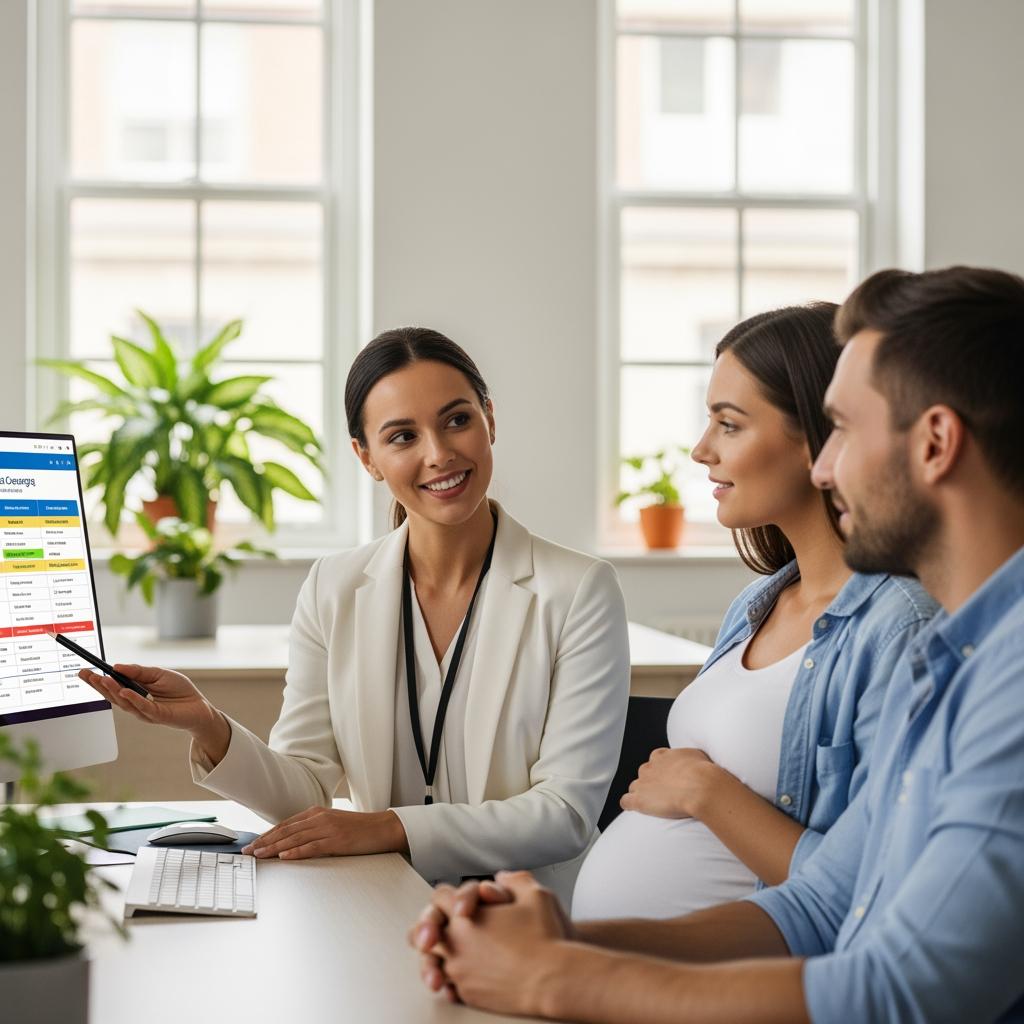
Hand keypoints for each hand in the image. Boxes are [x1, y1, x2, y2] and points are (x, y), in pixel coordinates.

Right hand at [78, 663, 212, 732]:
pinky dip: (133, 699)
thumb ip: (139, 671)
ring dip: (113, 690)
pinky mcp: (156, 716)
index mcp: (135, 691)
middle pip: (113, 695)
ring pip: (124, 702)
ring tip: (103, 679)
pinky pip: (142, 706)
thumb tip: (117, 666)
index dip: (97, 680)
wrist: (199, 706)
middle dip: (98, 685)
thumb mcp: (159, 674)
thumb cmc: (179, 690)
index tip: (84, 671)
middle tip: (86, 675)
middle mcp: (135, 702)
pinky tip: (125, 691)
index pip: (112, 686)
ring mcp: (144, 711)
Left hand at [241, 807, 408, 859]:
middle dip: (264, 842)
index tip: (253, 844)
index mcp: (316, 812)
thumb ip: (313, 829)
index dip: (267, 834)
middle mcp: (319, 818)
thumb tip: (291, 842)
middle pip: (286, 831)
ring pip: (295, 839)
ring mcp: (328, 829)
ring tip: (259, 856)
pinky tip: (284, 857)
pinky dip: (296, 852)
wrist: (382, 828)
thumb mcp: (332, 825)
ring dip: (274, 848)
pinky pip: (312, 847)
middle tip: (248, 852)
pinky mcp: (337, 841)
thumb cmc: (358, 829)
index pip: (285, 824)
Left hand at [410, 871, 573, 1015]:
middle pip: (420, 933)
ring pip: (432, 962)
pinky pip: (449, 985)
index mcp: (463, 917)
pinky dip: (454, 978)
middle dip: (429, 928)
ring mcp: (459, 973)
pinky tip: (468, 974)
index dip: (450, 897)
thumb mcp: (535, 894)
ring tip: (456, 954)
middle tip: (440, 929)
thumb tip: (501, 877)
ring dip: (440, 955)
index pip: (438, 899)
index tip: (462, 904)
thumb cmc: (545, 936)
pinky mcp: (468, 995)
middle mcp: (454, 945)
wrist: (552, 979)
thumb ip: (514, 880)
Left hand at [619, 747, 725, 819]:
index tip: (668, 777)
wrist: (700, 786)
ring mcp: (643, 784)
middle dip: (650, 782)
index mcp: (662, 756)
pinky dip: (628, 804)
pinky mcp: (639, 800)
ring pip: (634, 787)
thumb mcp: (697, 756)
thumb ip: (688, 757)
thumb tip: (692, 761)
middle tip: (664, 793)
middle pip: (644, 773)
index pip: (655, 760)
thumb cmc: (703, 772)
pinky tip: (633, 808)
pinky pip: (626, 801)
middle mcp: (650, 767)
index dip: (661, 769)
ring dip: (640, 794)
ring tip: (651, 803)